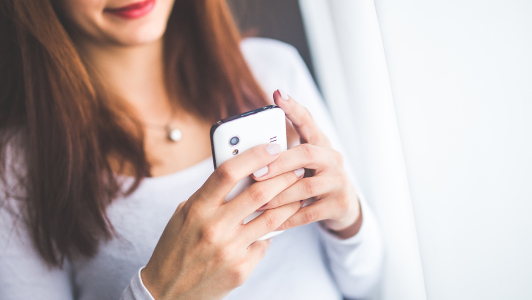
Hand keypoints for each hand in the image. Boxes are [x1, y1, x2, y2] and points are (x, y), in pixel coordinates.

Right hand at [141, 143, 303, 299]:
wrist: (167, 292)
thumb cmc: (176, 247)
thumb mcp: (184, 215)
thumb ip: (210, 196)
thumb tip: (243, 174)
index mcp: (196, 208)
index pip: (228, 172)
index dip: (254, 155)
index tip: (272, 147)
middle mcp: (213, 227)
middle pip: (258, 192)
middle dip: (284, 176)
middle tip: (297, 168)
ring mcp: (229, 250)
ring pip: (271, 218)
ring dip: (290, 202)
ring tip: (299, 193)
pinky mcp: (241, 269)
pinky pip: (264, 243)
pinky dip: (272, 232)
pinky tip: (276, 224)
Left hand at [255, 90, 362, 238]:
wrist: (344, 206)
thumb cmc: (313, 179)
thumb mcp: (303, 163)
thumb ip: (283, 156)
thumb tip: (247, 154)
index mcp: (320, 143)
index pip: (308, 121)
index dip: (294, 108)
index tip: (278, 95)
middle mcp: (332, 158)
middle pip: (306, 154)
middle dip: (279, 163)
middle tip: (255, 173)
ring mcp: (338, 181)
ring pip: (305, 187)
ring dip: (278, 196)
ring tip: (257, 203)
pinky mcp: (339, 204)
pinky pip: (309, 213)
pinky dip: (288, 218)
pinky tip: (271, 222)